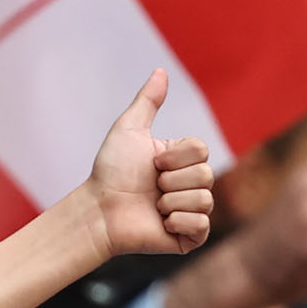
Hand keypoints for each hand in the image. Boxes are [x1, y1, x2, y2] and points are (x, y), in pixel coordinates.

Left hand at [78, 71, 214, 259]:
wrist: (99, 210)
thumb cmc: (110, 171)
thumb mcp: (129, 130)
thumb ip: (147, 101)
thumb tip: (160, 70)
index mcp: (184, 160)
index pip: (202, 150)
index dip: (174, 157)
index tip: (151, 163)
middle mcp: (192, 184)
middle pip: (207, 174)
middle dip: (171, 180)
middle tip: (150, 187)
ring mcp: (192, 211)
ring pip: (205, 199)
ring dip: (171, 200)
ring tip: (153, 205)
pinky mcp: (189, 237)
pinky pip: (202, 225)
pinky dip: (177, 221)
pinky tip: (161, 222)